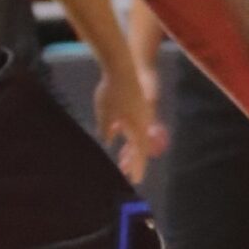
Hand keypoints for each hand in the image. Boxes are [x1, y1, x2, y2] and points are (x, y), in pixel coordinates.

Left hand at [93, 71, 168, 185]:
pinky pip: (136, 126)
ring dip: (131, 148)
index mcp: (137, 126)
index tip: (137, 181)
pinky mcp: (138, 106)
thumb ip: (106, 130)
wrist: (122, 66)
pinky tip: (120, 135)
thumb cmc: (112, 91)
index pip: (139, 153)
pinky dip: (130, 136)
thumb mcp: (105, 113)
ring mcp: (142, 113)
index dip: (138, 167)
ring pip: (138, 136)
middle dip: (133, 160)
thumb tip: (107, 142)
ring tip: (122, 158)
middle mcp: (143, 122)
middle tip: (125, 172)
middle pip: (140, 146)